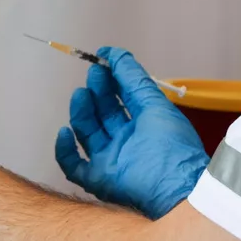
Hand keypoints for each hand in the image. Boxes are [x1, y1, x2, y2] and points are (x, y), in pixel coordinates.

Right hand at [54, 47, 207, 219]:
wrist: (176, 187)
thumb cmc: (171, 145)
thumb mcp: (155, 105)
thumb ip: (134, 78)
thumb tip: (115, 53)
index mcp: (143, 124)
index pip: (122, 98)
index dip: (112, 78)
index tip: (103, 59)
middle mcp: (125, 141)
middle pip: (103, 113)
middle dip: (97, 91)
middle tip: (94, 73)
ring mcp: (110, 161)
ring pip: (87, 134)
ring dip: (81, 112)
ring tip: (82, 93)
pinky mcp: (98, 180)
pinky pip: (73, 166)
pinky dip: (64, 150)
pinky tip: (64, 131)